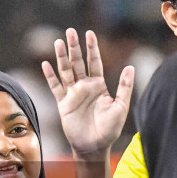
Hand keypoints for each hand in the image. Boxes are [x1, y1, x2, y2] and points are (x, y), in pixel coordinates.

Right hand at [45, 28, 135, 158]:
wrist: (94, 146)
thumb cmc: (110, 130)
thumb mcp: (121, 107)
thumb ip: (125, 87)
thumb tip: (130, 67)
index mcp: (98, 85)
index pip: (94, 62)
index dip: (92, 48)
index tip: (89, 33)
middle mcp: (84, 87)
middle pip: (78, 62)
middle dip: (74, 47)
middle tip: (70, 31)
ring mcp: (73, 94)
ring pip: (65, 71)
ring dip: (62, 57)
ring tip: (58, 42)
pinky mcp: (63, 104)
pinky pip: (56, 87)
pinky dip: (50, 76)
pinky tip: (46, 64)